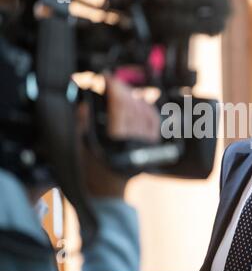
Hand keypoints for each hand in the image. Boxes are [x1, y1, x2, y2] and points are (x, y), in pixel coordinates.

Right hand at [77, 72, 160, 197]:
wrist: (107, 192)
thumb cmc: (90, 172)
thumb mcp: (79, 147)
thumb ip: (81, 122)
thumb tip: (85, 101)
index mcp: (115, 142)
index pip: (119, 106)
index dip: (113, 88)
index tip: (106, 77)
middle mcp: (134, 142)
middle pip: (133, 107)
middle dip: (122, 89)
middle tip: (112, 82)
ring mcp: (146, 145)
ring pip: (145, 113)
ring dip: (134, 97)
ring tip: (122, 90)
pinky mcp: (152, 147)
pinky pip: (154, 122)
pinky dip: (147, 108)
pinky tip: (139, 101)